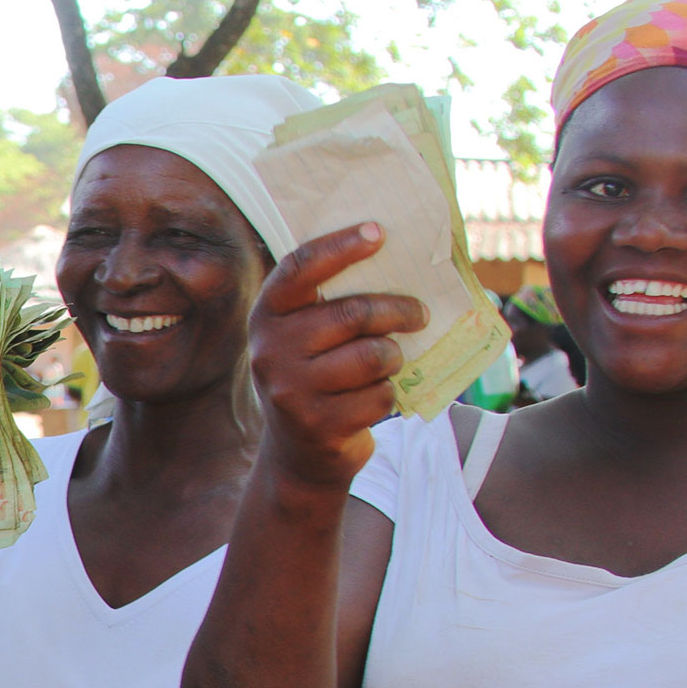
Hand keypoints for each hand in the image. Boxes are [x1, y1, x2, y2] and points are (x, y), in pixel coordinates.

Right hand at [250, 225, 429, 490]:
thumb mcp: (307, 338)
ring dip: (393, 358)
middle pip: (352, 314)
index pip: (299, 269)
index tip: (379, 232)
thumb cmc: (316, 377)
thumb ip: (330, 303)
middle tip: (419, 314)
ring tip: (388, 362)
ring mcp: (290, 391)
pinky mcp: (317, 425)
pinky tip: (372, 400)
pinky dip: (388, 396)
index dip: (340, 247)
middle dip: (397, 311)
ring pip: (373, 357)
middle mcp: (270, 352)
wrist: (297, 454)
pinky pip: (378, 396)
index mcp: (267, 317)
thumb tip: (391, 256)